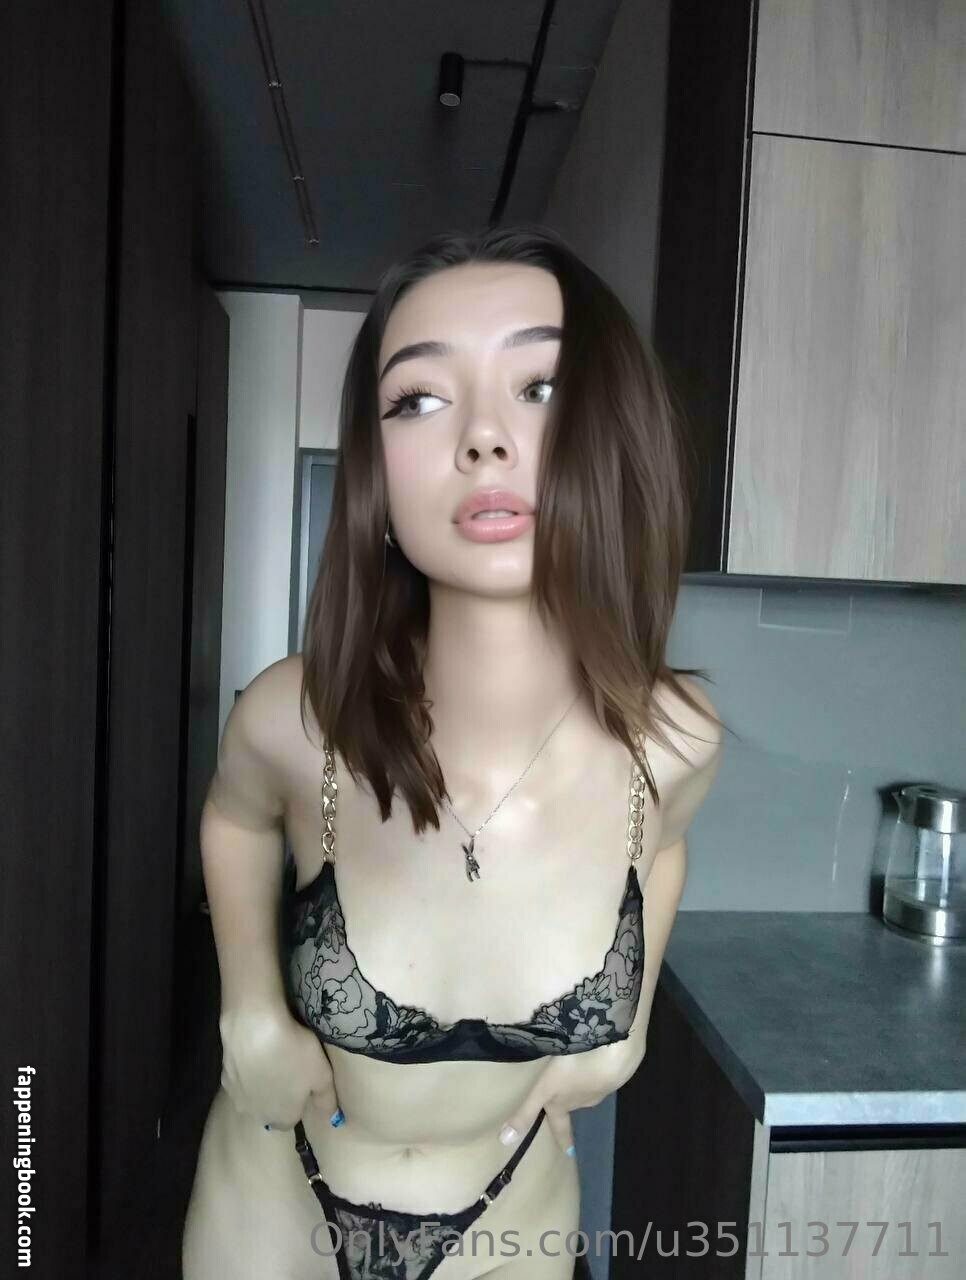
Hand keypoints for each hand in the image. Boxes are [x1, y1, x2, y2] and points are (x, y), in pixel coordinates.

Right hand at [219, 1004, 337, 1129]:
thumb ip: (327, 1100)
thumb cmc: (294, 1053)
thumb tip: (334, 1120)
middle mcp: (256, 1114)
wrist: (255, 1027)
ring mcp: (237, 1096)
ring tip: (272, 1056)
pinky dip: (248, 1068)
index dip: (298, 1102)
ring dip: (261, 1082)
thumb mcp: (322, 1075)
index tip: (303, 1081)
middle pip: (269, 1110)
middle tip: (289, 1068)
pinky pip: (240, 1077)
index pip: (290, 1120)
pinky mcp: (224, 1075)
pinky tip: (255, 1049)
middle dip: (278, 1095)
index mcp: (282, 1118)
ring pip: (253, 1095)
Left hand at [497, 1043, 639, 1156]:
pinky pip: (602, 1073)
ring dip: (583, 1083)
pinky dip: (597, 1069)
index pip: (561, 1126)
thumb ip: (526, 1111)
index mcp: (565, 1104)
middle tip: (566, 1096)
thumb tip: (504, 1141)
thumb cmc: (573, 1072)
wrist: (612, 1056)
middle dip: (570, 1102)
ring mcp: (601, 1086)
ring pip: (589, 1088)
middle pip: (575, 1104)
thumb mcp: (544, 1090)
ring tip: (579, 1073)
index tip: (568, 1153)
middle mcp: (584, 1100)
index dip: (562, 1139)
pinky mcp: (613, 1071)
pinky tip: (595, 1059)